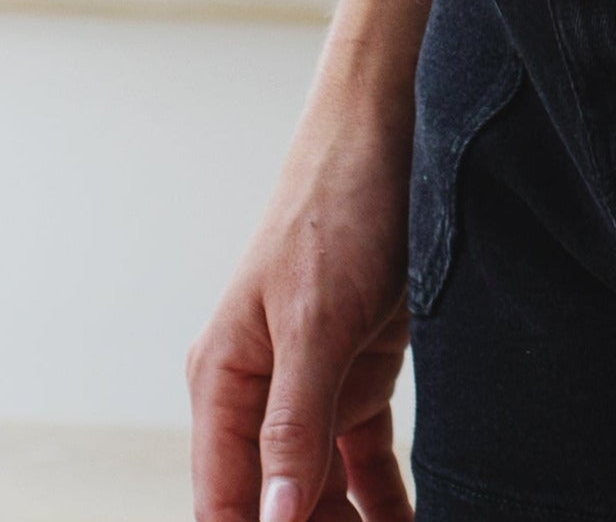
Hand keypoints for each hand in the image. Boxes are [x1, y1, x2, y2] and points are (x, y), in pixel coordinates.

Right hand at [189, 4, 422, 521]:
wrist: (391, 132)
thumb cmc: (337, 208)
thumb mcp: (315, 319)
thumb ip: (292, 423)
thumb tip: (272, 520)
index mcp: (224, 383)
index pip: (225, 504)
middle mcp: (259, 395)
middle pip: (276, 507)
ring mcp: (309, 389)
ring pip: (320, 495)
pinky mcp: (357, 378)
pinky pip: (364, 466)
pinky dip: (385, 504)